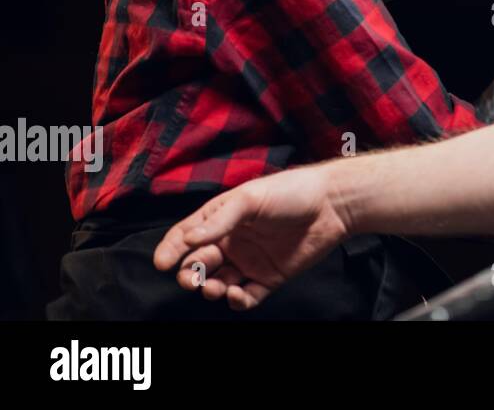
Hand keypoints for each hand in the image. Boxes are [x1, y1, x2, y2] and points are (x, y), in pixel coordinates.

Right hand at [152, 164, 349, 310]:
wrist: (332, 204)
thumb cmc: (291, 192)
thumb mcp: (250, 198)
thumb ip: (219, 219)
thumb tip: (188, 239)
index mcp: (223, 219)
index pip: (187, 236)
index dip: (172, 249)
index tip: (161, 262)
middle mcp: (233, 242)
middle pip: (199, 265)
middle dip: (189, 274)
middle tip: (192, 278)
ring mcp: (251, 262)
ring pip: (219, 284)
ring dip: (210, 289)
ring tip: (214, 288)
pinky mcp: (270, 278)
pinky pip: (247, 297)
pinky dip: (237, 301)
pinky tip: (236, 295)